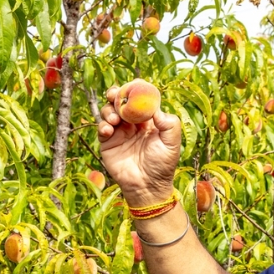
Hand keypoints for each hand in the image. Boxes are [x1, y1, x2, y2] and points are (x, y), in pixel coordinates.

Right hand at [97, 85, 180, 205]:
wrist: (147, 186)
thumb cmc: (163, 165)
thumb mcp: (172, 143)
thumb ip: (169, 124)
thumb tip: (156, 109)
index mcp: (149, 119)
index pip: (140, 99)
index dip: (134, 90)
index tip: (131, 87)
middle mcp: (133, 123)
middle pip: (121, 101)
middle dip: (116, 94)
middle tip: (114, 95)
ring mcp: (119, 131)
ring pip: (109, 111)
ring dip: (109, 110)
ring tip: (114, 119)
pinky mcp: (108, 142)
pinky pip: (101, 128)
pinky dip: (102, 125)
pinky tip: (109, 130)